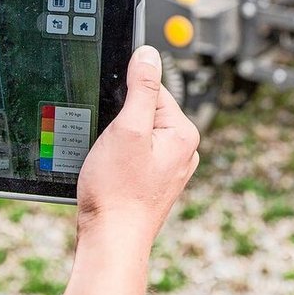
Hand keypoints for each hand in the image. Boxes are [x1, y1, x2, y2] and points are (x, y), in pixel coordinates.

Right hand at [75, 45, 199, 248]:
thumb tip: (149, 54)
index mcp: (184, 133)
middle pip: (143, 111)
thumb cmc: (118, 191)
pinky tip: (109, 173)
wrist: (111, 240)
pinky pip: (133, 154)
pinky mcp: (153, 181)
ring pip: (135, 133)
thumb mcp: (127, 129)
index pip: (153, 89)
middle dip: (119, 121)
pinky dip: (117, 158)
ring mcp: (169, 168)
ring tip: (109, 164)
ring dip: (116, 141)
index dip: (124, 98)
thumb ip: (141, 88)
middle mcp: (183, 150)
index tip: (111, 117)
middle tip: (109, 146)